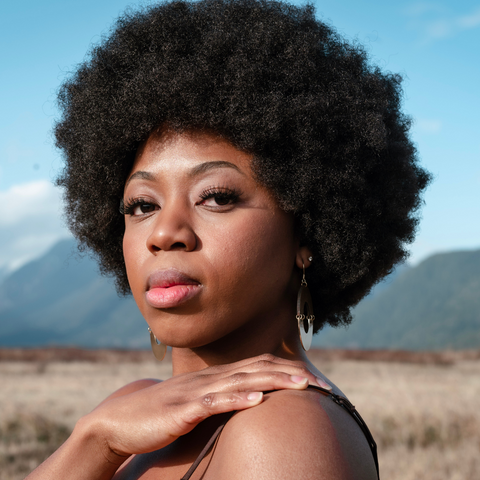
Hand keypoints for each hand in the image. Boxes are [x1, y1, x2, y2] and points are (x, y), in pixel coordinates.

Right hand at [80, 354, 328, 462]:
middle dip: (288, 373)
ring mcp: (195, 392)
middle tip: (318, 381)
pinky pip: (212, 403)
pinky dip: (236, 399)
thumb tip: (249, 402)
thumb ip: (220, 400)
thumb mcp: (197, 404)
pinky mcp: (181, 410)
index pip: (256, 366)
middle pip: (255, 369)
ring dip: (272, 382)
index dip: (285, 370)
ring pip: (240, 382)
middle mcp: (209, 378)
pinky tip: (256, 400)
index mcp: (215, 377)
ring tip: (300, 384)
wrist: (121, 418)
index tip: (312, 378)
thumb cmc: (163, 413)